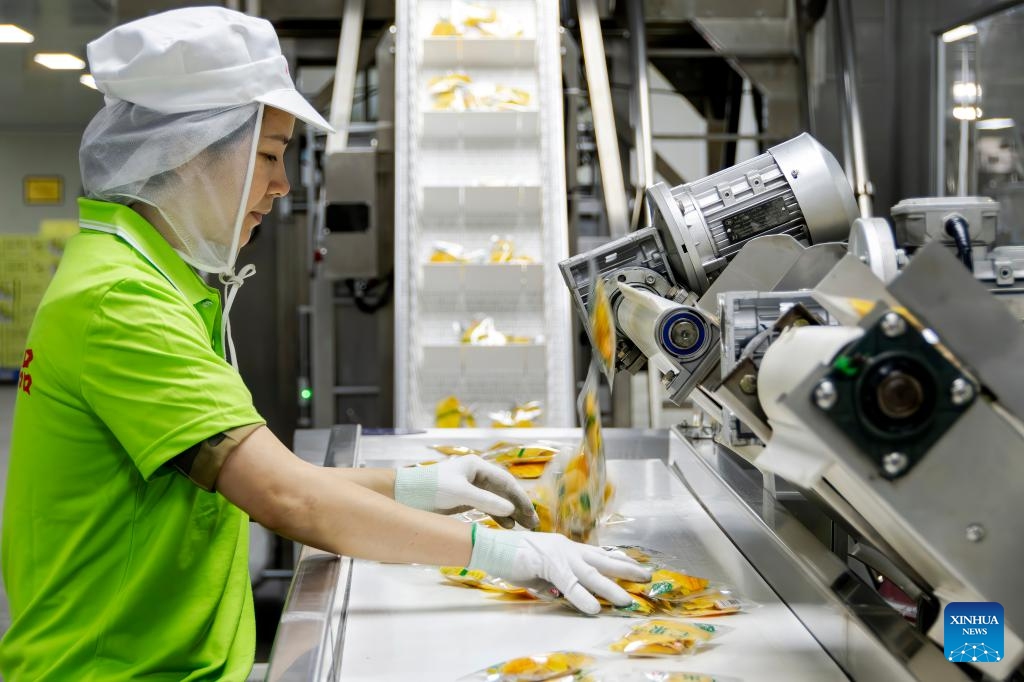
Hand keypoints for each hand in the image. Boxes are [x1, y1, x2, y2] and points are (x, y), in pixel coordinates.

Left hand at [394, 455, 538, 528]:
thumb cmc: (431, 488)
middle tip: (532, 523)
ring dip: (510, 513)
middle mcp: (477, 474)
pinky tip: (507, 525)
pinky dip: (498, 515)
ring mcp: (472, 487)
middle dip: (518, 506)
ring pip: (497, 499)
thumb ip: (486, 501)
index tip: (530, 513)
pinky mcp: (465, 499)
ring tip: (523, 527)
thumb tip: (511, 509)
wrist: (407, 494)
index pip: (505, 481)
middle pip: (504, 490)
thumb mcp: (460, 494)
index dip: (520, 497)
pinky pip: (488, 506)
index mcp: (477, 466)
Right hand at [468, 527, 651, 614]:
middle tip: (647, 576)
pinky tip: (593, 608)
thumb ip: (551, 583)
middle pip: (603, 559)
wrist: (490, 547)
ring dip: (611, 588)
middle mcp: (567, 547)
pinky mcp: (548, 564)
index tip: (634, 565)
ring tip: (627, 601)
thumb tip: (560, 595)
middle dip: (626, 569)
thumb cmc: (511, 558)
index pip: (597, 554)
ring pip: (591, 573)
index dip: (617, 560)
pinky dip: (582, 597)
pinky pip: (569, 584)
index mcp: (565, 547)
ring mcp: (559, 554)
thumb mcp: (538, 574)